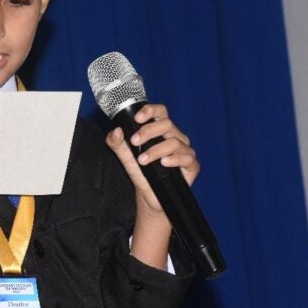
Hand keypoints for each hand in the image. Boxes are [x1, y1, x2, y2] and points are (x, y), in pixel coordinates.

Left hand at [105, 103, 199, 217]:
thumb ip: (117, 144)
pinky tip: (163, 163)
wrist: (149, 196)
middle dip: (148, 131)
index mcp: (161, 131)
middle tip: (134, 142)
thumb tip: (116, 131)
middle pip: (167, 124)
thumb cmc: (141, 173)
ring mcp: (185, 150)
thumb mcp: (125, 158)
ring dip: (156, 150)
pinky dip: (174, 160)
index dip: (150, 110)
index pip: (160, 112)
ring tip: (142, 160)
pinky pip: (187, 158)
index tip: (137, 118)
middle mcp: (175, 137)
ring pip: (174, 142)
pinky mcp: (192, 165)